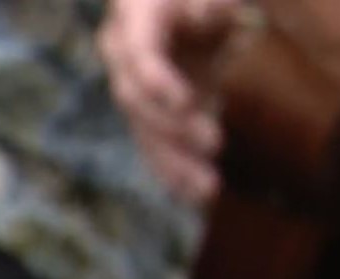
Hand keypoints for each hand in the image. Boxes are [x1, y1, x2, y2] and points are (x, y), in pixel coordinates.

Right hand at [99, 0, 240, 202]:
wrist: (192, 7)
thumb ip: (207, 1)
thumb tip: (199, 11)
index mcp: (136, 16)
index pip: (139, 53)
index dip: (158, 80)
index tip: (187, 102)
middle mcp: (124, 54)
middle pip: (136, 98)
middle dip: (172, 126)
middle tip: (215, 142)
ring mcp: (135, 86)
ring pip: (144, 131)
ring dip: (174, 163)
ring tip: (209, 189)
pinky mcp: (153, 113)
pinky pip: (155, 146)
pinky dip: (175, 173)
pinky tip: (197, 197)